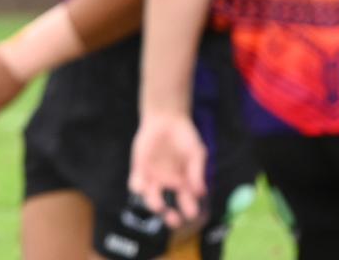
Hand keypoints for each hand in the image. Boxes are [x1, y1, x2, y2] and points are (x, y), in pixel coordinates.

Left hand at [128, 112, 206, 227]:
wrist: (166, 119)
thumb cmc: (185, 137)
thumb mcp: (196, 152)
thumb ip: (197, 172)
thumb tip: (201, 193)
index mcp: (185, 185)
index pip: (188, 205)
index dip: (189, 211)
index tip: (192, 213)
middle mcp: (169, 186)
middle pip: (168, 209)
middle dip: (170, 217)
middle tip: (174, 219)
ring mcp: (154, 180)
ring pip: (151, 199)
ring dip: (154, 203)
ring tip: (159, 204)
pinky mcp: (140, 170)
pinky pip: (136, 184)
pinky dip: (137, 186)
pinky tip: (142, 183)